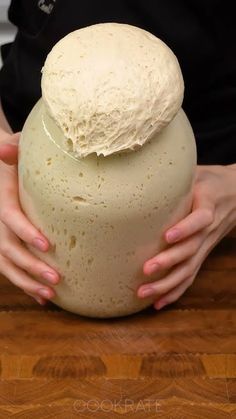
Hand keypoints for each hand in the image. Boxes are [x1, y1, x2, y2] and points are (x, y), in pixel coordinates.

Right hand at [0, 132, 59, 304]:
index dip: (25, 232)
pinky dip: (25, 283)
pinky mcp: (7, 243)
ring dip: (27, 282)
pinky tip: (42, 297)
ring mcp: (0, 234)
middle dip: (30, 266)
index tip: (48, 245)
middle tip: (56, 279)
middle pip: (8, 249)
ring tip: (50, 296)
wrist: (5, 169)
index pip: (10, 219)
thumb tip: (4, 148)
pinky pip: (11, 268)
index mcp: (3, 198)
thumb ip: (13, 147)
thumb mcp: (15, 146)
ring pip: (7, 265)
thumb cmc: (15, 159)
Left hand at [137, 164, 235, 309]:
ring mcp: (206, 245)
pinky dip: (175, 291)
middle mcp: (208, 229)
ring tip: (144, 294)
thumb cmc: (210, 180)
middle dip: (169, 261)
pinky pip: (191, 276)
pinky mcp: (203, 254)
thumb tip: (141, 168)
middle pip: (191, 249)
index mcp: (208, 204)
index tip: (168, 236)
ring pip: (189, 268)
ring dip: (167, 283)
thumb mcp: (196, 171)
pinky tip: (158, 303)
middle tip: (146, 270)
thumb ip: (174, 175)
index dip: (186, 228)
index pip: (200, 219)